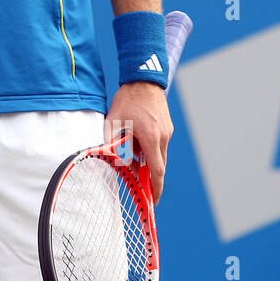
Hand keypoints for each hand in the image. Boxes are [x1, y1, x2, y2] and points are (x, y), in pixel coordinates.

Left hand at [105, 81, 173, 201]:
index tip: (154, 201)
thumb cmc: (127, 99)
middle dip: (151, 178)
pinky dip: (150, 150)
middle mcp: (163, 136)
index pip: (156, 170)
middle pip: (159, 165)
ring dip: (148, 161)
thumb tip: (112, 159)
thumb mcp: (114, 121)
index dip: (156, 188)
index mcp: (151, 137)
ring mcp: (167, 131)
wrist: (143, 79)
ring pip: (159, 155)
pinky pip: (159, 144)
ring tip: (132, 157)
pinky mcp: (167, 127)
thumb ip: (113, 142)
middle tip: (142, 189)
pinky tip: (136, 143)